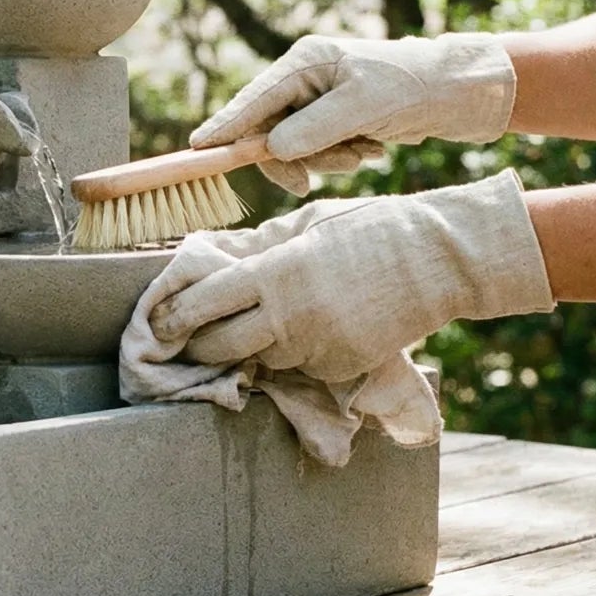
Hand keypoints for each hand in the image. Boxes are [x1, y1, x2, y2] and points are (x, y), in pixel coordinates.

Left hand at [148, 171, 553, 381]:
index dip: (172, 315)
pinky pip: (301, 368)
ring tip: (259, 327)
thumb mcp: (306, 225)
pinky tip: (315, 328)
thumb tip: (212, 260)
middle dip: (197, 347)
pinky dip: (298, 354)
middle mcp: (288, 316)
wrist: (439, 261)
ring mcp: (315, 348)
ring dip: (251, 348)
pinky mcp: (339, 369)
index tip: (156, 323)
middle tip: (186, 342)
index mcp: (274, 272)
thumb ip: (259, 249)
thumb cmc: (370, 230)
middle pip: (218, 346)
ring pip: (260, 359)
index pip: (202, 302)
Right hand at [193, 33, 516, 194]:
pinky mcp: (336, 118)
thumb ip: (313, 128)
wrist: (458, 92)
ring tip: (364, 150)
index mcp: (306, 61)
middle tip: (305, 183)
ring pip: (295, 146)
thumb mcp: (362, 108)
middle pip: (269, 129)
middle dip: (293, 156)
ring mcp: (320, 99)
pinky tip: (372, 146)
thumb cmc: (411, 88)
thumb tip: (272, 150)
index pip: (254, 100)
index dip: (225, 126)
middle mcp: (306, 77)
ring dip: (326, 159)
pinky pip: (319, 150)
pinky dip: (341, 157)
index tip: (197, 148)